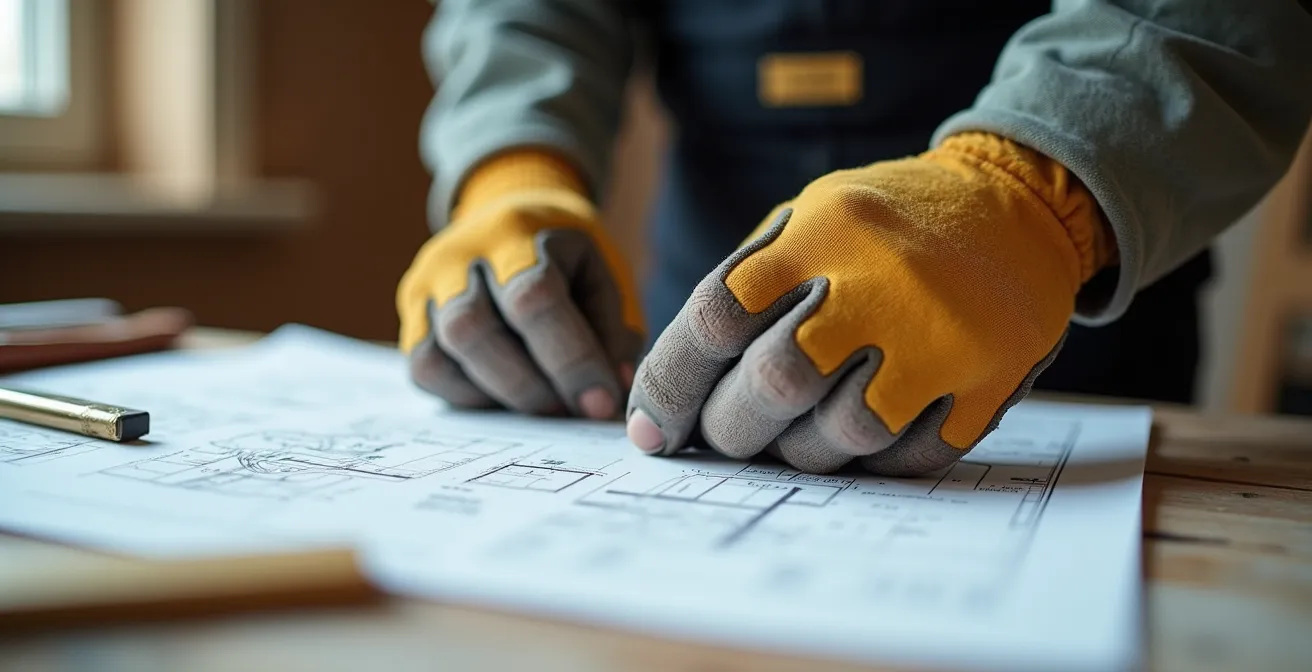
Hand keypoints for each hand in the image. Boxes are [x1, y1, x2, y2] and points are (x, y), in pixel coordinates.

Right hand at [397, 151, 644, 418]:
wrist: (508, 219)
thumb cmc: (564, 262)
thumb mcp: (601, 278)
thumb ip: (611, 335)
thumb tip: (604, 400)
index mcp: (519, 234)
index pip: (535, 297)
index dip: (570, 359)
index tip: (600, 404)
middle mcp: (459, 255)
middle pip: (473, 327)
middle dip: (529, 386)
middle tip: (569, 413)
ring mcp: (426, 287)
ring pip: (440, 354)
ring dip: (499, 395)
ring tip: (545, 408)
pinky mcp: (412, 319)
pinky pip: (426, 370)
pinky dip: (469, 396)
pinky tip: (505, 396)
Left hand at [625, 132, 1113, 474]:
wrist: (1018, 204)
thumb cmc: (882, 228)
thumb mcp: (807, 221)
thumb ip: (741, 293)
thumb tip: (664, 398)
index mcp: (820, 232)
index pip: (718, 318)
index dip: (671, 384)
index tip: (652, 428)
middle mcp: (880, 279)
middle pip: (776, 382)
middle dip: (731, 428)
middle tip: (724, 437)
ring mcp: (942, 333)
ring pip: (843, 432)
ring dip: (800, 453)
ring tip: (792, 439)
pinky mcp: (990, 379)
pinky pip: (909, 455)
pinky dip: (868, 463)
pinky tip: (854, 442)